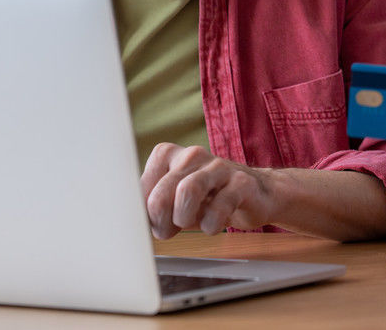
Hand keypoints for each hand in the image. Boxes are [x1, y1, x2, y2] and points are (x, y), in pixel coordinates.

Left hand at [140, 144, 275, 238]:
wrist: (256, 194)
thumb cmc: (207, 199)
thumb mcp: (175, 201)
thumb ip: (151, 207)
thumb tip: (128, 224)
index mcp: (167, 155)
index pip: (140, 189)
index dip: (143, 216)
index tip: (152, 225)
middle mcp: (191, 154)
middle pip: (160, 194)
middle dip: (161, 222)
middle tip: (168, 231)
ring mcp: (217, 166)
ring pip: (188, 191)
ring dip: (183, 218)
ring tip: (188, 224)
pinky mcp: (241, 182)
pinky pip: (220, 206)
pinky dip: (211, 224)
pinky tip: (213, 225)